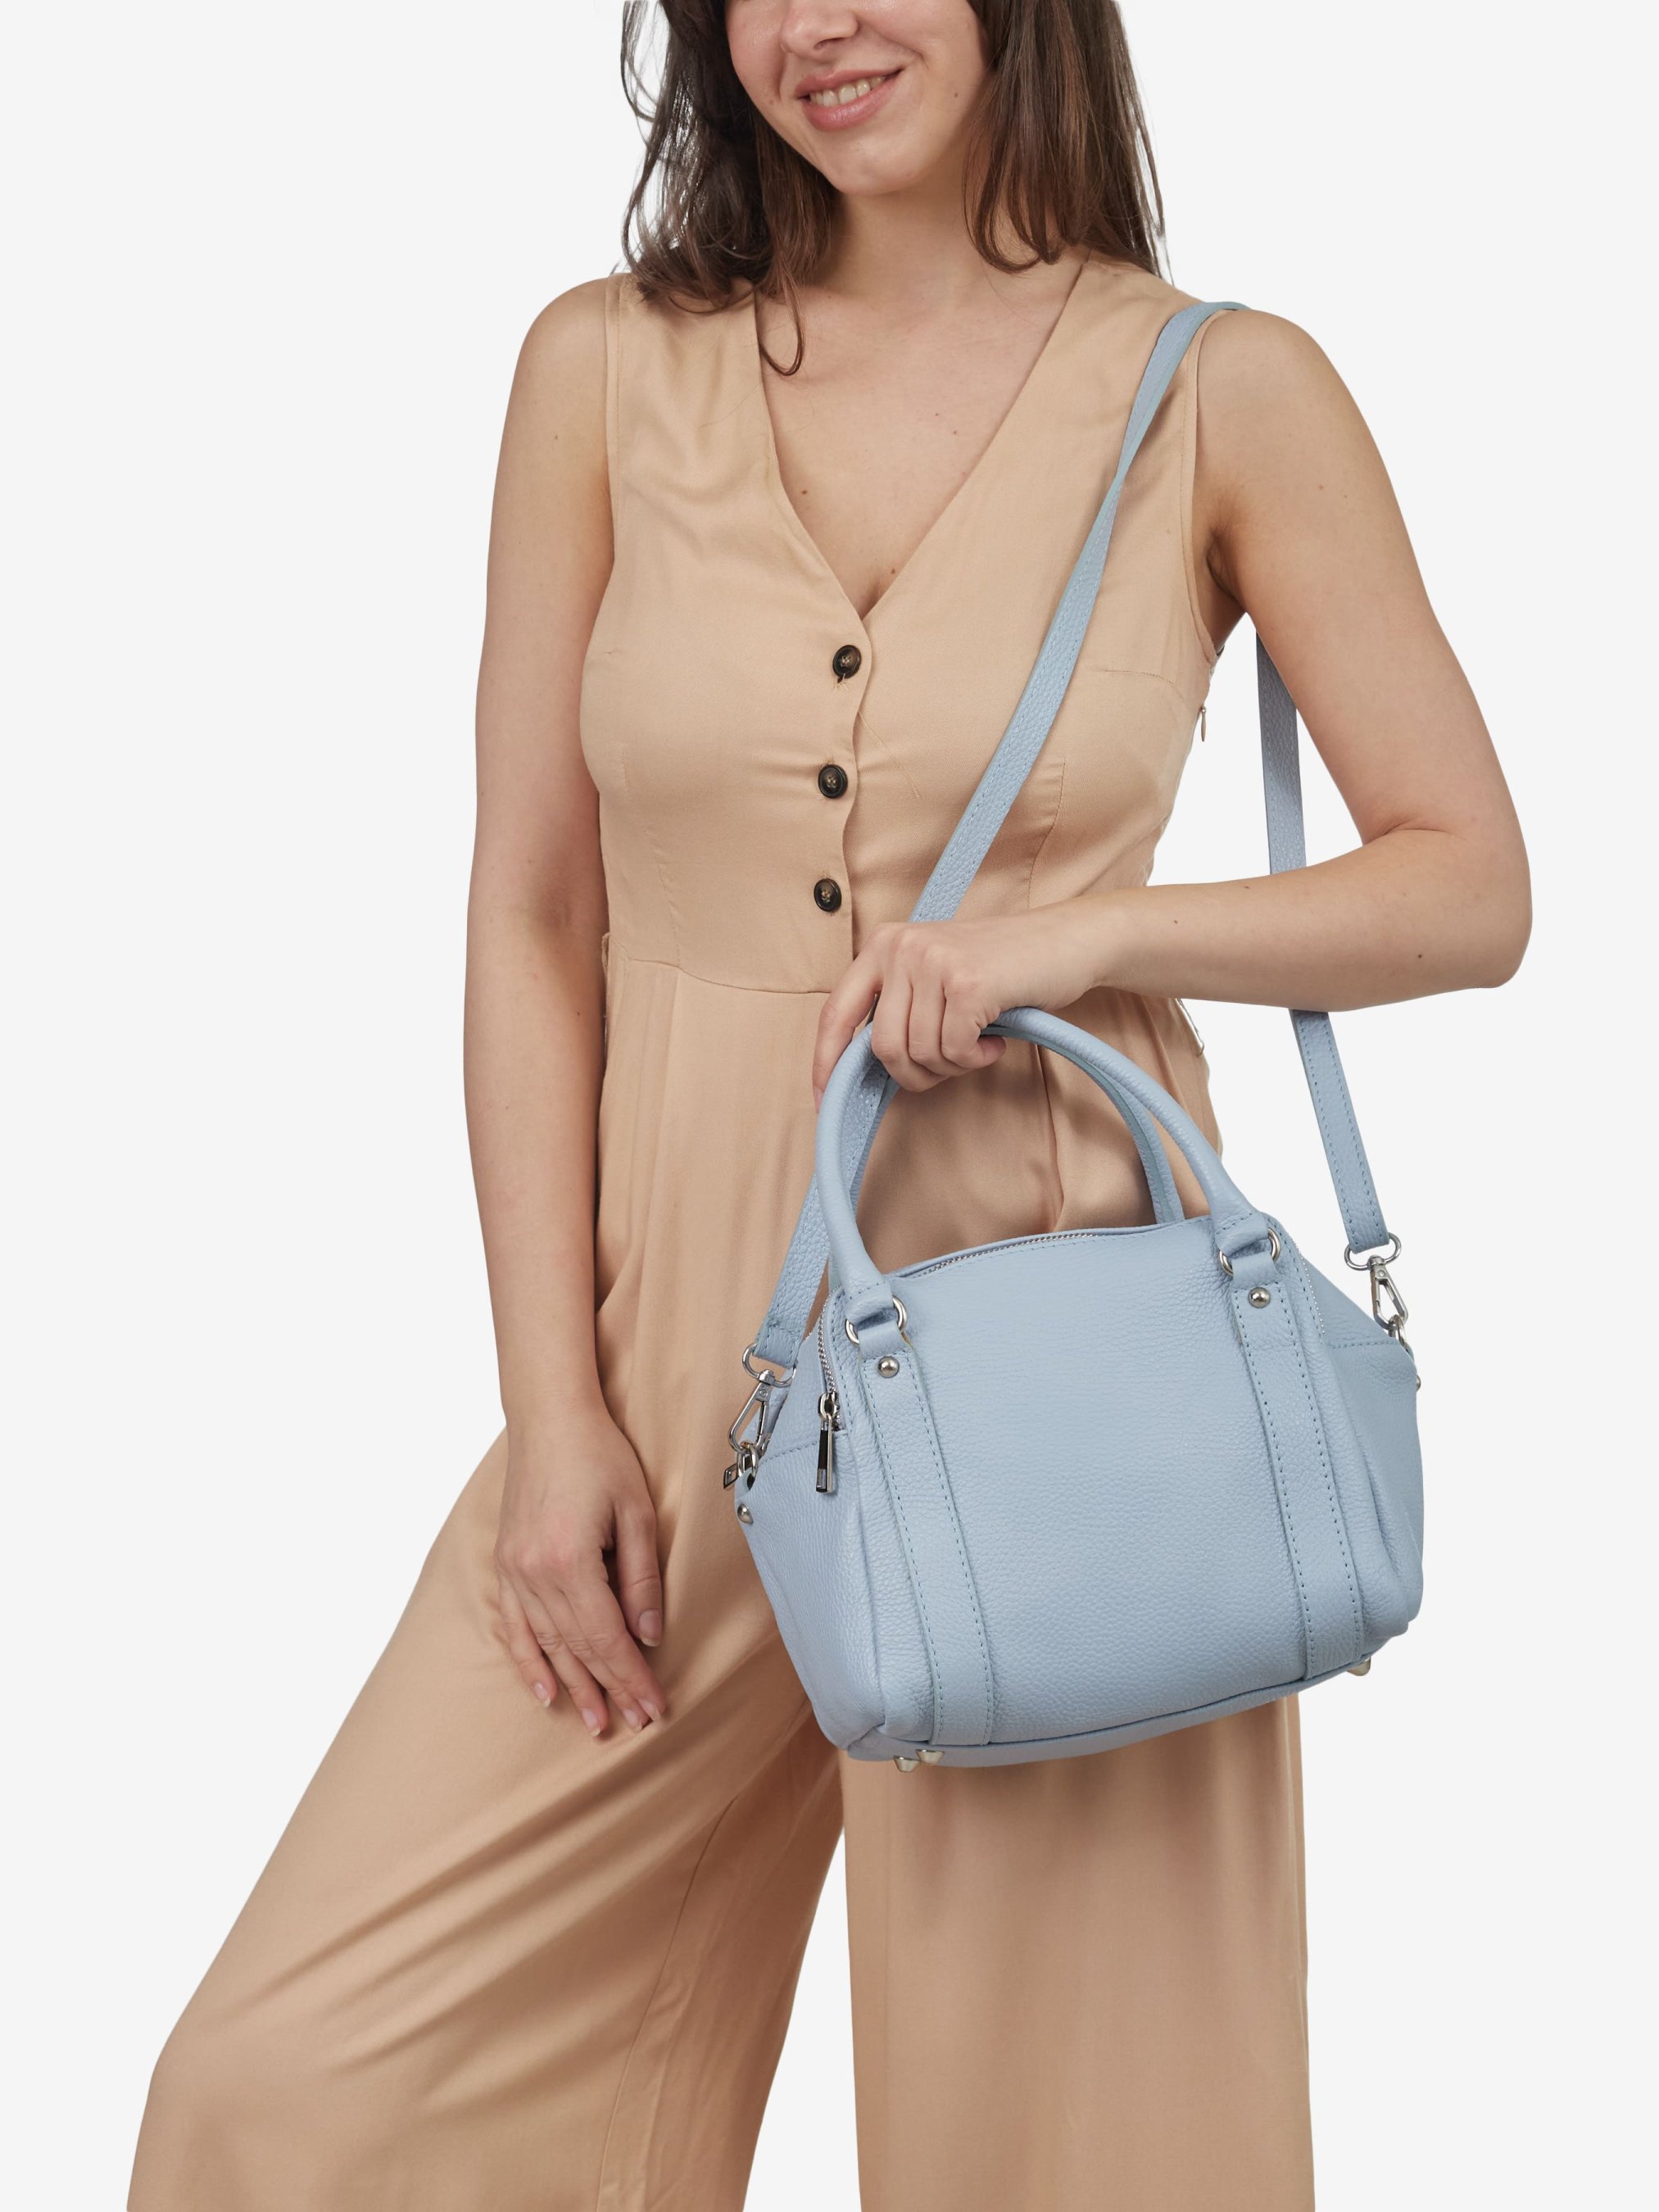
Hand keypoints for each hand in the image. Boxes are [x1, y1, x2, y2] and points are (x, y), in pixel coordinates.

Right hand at [493, 1407, 667, 1737]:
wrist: (548, 1418)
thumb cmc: (600, 1456)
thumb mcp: (637, 1513)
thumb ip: (641, 1577)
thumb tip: (648, 1635)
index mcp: (570, 1559)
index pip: (605, 1637)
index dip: (631, 1676)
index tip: (655, 1706)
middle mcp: (534, 1572)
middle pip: (575, 1647)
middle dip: (609, 1689)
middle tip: (634, 1723)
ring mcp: (513, 1569)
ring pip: (544, 1643)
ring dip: (572, 1685)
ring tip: (594, 1721)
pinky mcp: (505, 1563)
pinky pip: (513, 1625)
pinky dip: (527, 1661)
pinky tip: (544, 1691)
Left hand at [810, 900, 1110, 1104]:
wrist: (1065, 942)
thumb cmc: (1001, 968)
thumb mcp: (934, 976)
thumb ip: (899, 1009)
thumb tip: (861, 1070)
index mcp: (883, 945)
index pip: (835, 1013)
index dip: (826, 1062)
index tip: (824, 1099)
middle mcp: (901, 947)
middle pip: (883, 1047)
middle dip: (916, 1073)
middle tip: (950, 1063)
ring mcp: (934, 962)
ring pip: (919, 1053)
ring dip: (952, 1065)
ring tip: (978, 1042)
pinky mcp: (968, 983)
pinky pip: (955, 1051)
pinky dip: (976, 1059)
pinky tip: (994, 1040)